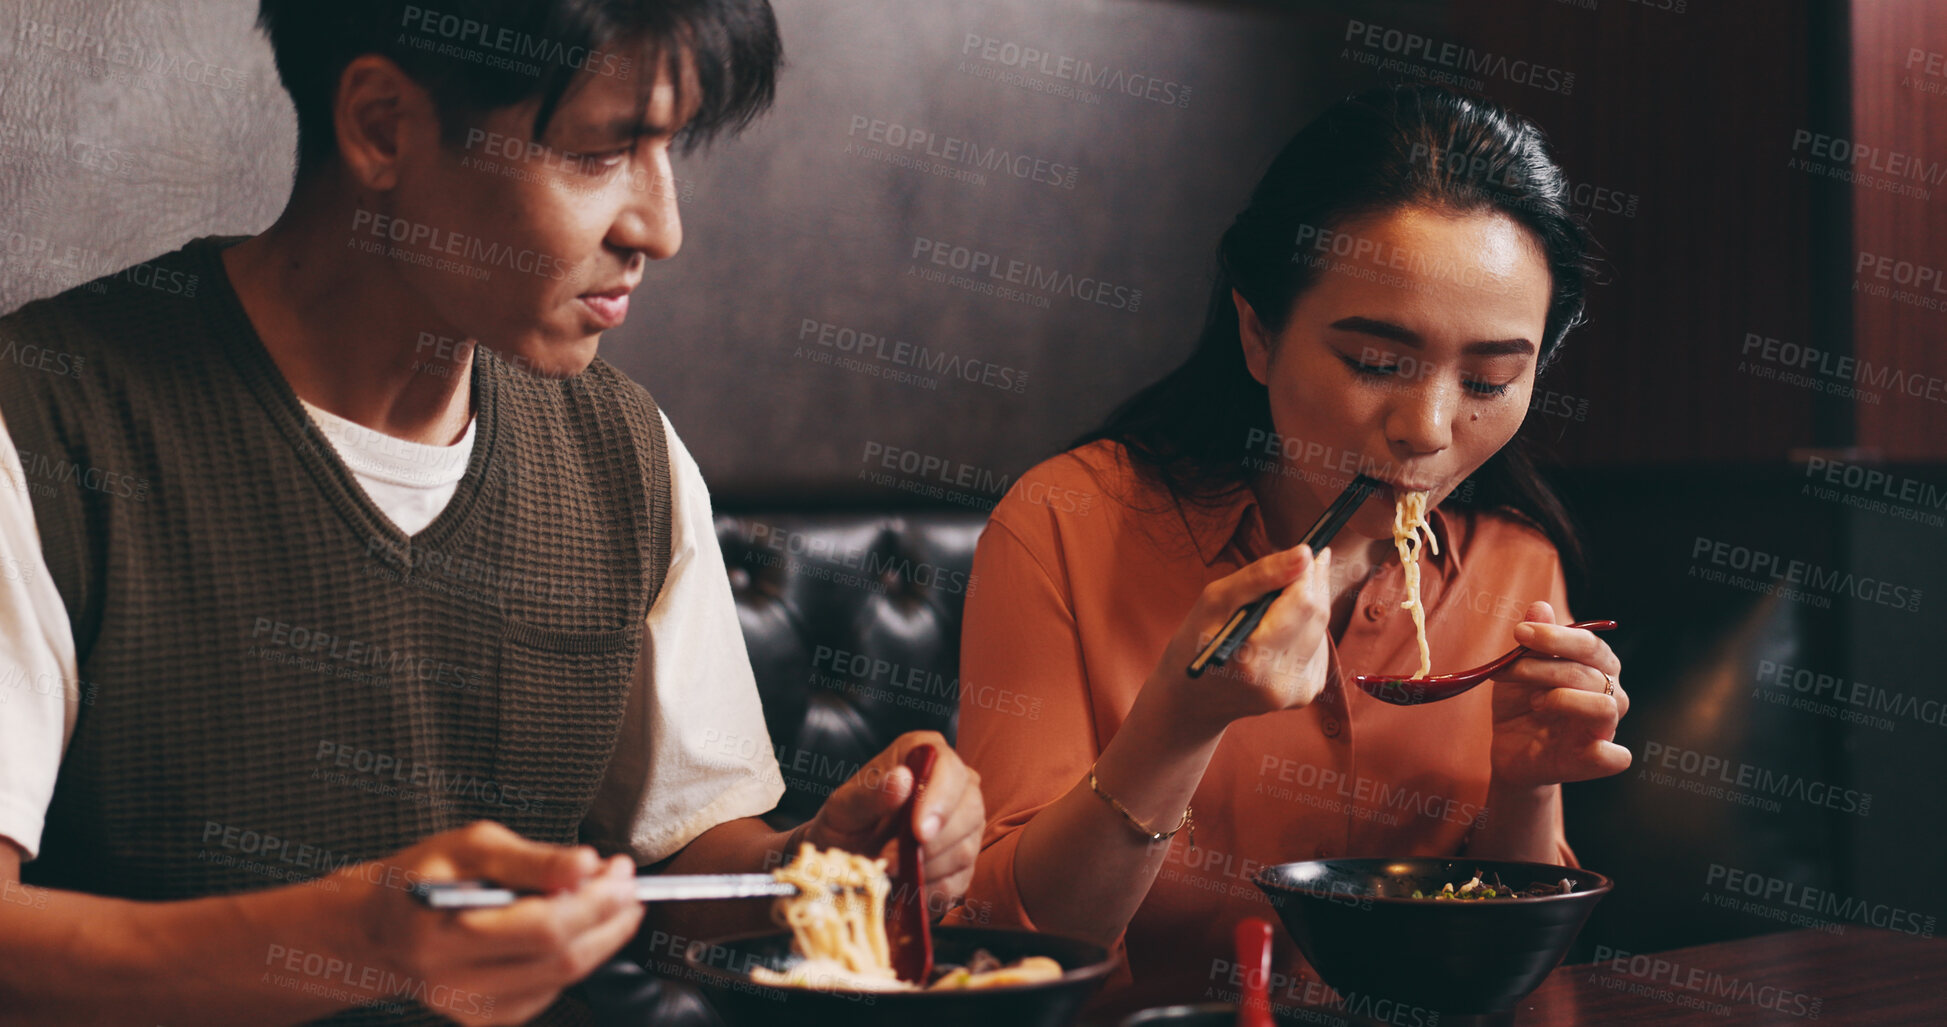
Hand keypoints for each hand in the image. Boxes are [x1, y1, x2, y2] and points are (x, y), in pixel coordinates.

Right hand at [332, 821, 642, 1024]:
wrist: (377, 928)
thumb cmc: (420, 878)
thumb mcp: (470, 846)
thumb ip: (530, 858)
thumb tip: (586, 864)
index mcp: (444, 934)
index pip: (543, 928)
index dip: (594, 900)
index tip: (620, 869)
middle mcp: (455, 982)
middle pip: (560, 959)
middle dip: (608, 919)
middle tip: (628, 884)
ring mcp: (471, 1008)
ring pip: (562, 979)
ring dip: (601, 937)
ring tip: (612, 900)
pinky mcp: (486, 1018)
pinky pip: (550, 990)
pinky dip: (575, 957)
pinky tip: (580, 928)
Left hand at [802, 731, 984, 916]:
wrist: (844, 860)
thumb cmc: (844, 824)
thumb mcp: (843, 808)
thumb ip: (870, 794)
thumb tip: (902, 780)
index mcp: (923, 753)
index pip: (949, 768)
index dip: (940, 800)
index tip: (919, 832)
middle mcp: (953, 783)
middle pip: (969, 809)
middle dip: (932, 844)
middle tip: (892, 860)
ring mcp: (964, 822)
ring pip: (966, 847)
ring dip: (927, 868)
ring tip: (890, 870)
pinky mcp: (963, 859)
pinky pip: (960, 878)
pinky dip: (931, 888)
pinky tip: (906, 885)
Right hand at [1142, 544, 1333, 740]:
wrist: (1192, 699)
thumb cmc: (1197, 642)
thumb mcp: (1215, 600)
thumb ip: (1261, 576)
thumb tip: (1305, 554)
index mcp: (1252, 656)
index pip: (1303, 602)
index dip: (1309, 572)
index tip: (1308, 550)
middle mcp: (1279, 680)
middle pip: (1318, 615)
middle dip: (1313, 584)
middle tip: (1303, 562)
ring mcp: (1295, 691)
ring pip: (1322, 628)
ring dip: (1309, 606)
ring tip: (1280, 600)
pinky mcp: (1305, 693)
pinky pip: (1319, 646)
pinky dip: (1306, 629)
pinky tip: (1283, 629)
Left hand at [1487, 601, 1631, 789]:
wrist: (1511, 750)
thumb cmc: (1521, 705)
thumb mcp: (1517, 669)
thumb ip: (1531, 643)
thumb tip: (1540, 607)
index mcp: (1597, 667)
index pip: (1590, 644)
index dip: (1556, 636)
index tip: (1519, 632)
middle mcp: (1611, 694)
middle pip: (1590, 672)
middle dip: (1544, 667)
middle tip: (1510, 670)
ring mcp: (1607, 728)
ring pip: (1604, 706)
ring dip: (1562, 700)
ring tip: (1535, 703)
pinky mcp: (1598, 759)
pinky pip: (1614, 756)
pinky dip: (1599, 750)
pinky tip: (1563, 739)